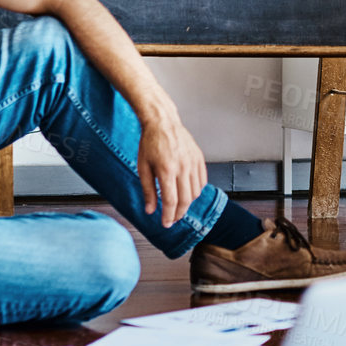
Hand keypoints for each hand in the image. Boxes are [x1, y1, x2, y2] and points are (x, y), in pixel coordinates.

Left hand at [137, 112, 208, 228]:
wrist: (163, 122)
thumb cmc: (150, 143)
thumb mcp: (143, 167)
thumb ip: (148, 190)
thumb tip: (150, 210)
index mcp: (166, 169)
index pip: (171, 201)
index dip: (168, 216)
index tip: (165, 224)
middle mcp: (182, 166)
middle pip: (185, 200)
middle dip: (179, 214)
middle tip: (172, 219)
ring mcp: (193, 162)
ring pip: (196, 192)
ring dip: (187, 203)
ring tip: (178, 205)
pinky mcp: (199, 158)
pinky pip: (202, 181)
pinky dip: (196, 190)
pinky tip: (187, 192)